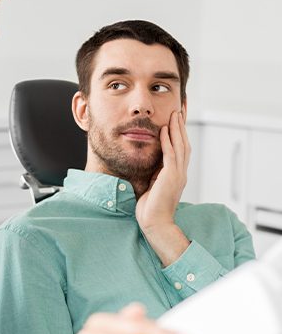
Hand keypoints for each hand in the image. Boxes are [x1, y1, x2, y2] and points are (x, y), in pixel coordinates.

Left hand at [135, 111, 190, 265]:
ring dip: (177, 129)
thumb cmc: (149, 208)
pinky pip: (170, 155)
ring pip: (180, 146)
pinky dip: (168, 142)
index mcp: (176, 174)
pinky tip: (165, 130)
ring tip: (174, 114)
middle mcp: (180, 173)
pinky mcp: (172, 178)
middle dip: (181, 126)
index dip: (179, 133)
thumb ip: (154, 174)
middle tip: (179, 110)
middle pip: (184, 144)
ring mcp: (178, 175)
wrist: (154, 223)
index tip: (176, 119)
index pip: (180, 149)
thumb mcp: (152, 186)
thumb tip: (148, 164)